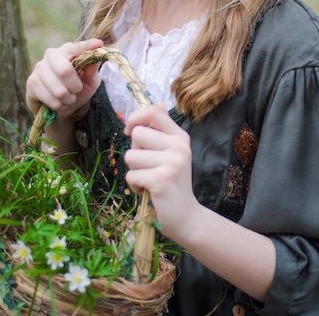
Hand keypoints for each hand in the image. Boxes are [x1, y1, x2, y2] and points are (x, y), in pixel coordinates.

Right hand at [26, 38, 103, 120]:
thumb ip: (92, 71)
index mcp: (68, 50)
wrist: (60, 106)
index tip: (98, 43)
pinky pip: (50, 99)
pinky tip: (57, 102)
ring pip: (59, 90)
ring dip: (68, 99)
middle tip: (76, 91)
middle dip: (75, 87)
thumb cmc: (77, 89)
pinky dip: (58, 105)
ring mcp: (39, 67)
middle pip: (64, 71)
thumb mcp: (90, 81)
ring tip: (67, 98)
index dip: (87, 46)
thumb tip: (97, 57)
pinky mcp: (31, 82)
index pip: (77, 47)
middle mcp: (52, 54)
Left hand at [124, 104, 198, 241]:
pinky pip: (131, 175)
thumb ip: (162, 130)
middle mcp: (178, 146)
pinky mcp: (161, 179)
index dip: (136, 118)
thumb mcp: (171, 152)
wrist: (186, 216)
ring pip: (130, 156)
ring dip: (134, 171)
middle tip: (148, 166)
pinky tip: (148, 191)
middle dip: (135, 151)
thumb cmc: (172, 183)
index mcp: (180, 136)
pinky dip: (134, 186)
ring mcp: (172, 162)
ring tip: (149, 179)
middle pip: (137, 134)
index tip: (130, 132)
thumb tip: (158, 104)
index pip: (153, 112)